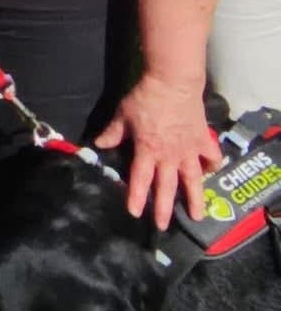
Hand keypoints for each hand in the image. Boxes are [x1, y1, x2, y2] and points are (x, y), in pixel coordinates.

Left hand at [95, 72, 222, 230]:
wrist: (173, 83)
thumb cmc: (145, 98)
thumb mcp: (122, 115)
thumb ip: (112, 133)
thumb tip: (98, 144)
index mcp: (147, 150)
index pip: (139, 179)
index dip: (136, 196)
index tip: (134, 212)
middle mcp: (169, 156)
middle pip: (166, 187)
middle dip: (163, 208)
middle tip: (163, 226)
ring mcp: (189, 150)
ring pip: (193, 180)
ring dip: (194, 199)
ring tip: (197, 215)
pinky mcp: (202, 141)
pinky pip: (211, 158)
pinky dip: (212, 166)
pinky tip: (211, 173)